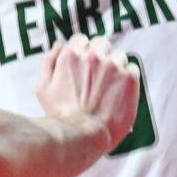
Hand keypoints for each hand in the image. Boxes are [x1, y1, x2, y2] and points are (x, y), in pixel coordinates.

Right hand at [35, 33, 139, 148]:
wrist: (83, 136)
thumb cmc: (61, 115)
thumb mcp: (43, 88)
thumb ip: (49, 61)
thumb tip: (59, 43)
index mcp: (72, 53)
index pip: (82, 40)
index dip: (83, 54)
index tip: (85, 69)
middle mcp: (94, 55)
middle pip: (102, 45)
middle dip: (101, 58)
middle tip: (98, 80)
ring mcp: (113, 65)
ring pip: (119, 56)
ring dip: (116, 69)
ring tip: (109, 90)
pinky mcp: (129, 77)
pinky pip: (133, 69)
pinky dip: (129, 80)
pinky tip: (119, 95)